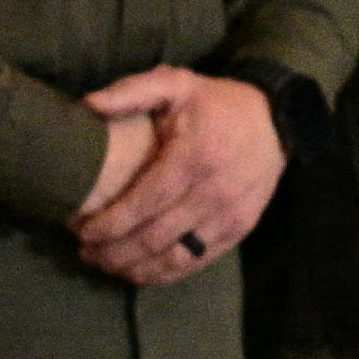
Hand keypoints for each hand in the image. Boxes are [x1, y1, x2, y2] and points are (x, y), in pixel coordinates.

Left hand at [74, 69, 282, 285]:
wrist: (278, 120)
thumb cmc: (217, 104)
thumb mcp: (175, 84)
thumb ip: (130, 91)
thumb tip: (86, 105)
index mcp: (193, 158)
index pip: (143, 205)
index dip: (108, 225)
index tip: (80, 232)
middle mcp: (213, 193)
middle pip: (154, 237)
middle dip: (114, 251)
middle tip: (85, 252)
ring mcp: (230, 215)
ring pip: (176, 256)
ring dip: (137, 268)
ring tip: (108, 265)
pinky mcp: (240, 229)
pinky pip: (199, 260)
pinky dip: (167, 273)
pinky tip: (143, 273)